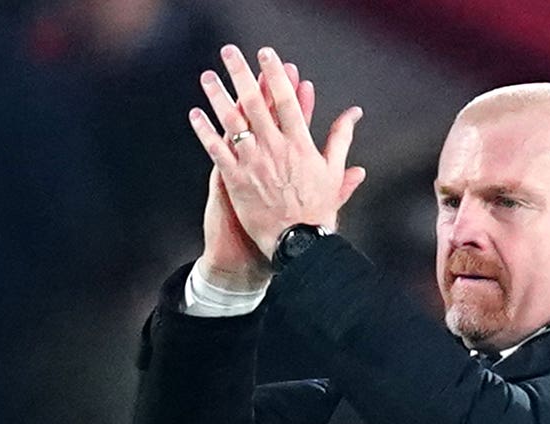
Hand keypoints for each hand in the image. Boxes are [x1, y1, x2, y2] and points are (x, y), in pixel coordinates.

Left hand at [189, 45, 364, 259]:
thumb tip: (354, 113)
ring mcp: (253, 164)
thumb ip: (341, 138)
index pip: (286, 100)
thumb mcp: (334, 172)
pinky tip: (196, 114)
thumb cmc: (317, 210)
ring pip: (232, 123)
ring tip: (208, 76)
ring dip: (218, 97)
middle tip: (229, 52)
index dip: (276, 76)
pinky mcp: (235, 181)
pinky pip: (216, 151)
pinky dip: (205, 131)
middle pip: (255, 104)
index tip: (267, 55)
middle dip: (242, 75)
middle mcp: (275, 149)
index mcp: (300, 144)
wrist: (298, 245)